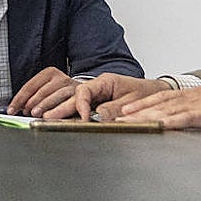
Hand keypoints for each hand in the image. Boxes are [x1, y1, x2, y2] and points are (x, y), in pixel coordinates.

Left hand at [6, 67, 80, 116]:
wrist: (86, 93)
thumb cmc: (60, 93)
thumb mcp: (46, 89)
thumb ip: (33, 97)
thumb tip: (17, 108)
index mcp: (49, 73)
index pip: (30, 86)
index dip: (19, 99)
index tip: (12, 109)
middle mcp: (60, 78)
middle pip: (42, 91)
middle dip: (32, 103)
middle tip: (25, 112)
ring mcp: (71, 87)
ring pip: (56, 96)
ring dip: (44, 106)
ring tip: (36, 113)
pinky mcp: (80, 96)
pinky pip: (69, 103)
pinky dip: (59, 111)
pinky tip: (51, 116)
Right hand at [42, 74, 165, 119]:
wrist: (156, 94)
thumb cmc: (147, 95)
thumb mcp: (132, 103)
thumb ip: (114, 109)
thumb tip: (97, 117)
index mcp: (106, 82)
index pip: (85, 91)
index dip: (81, 105)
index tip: (83, 119)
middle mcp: (98, 87)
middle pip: (74, 96)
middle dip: (60, 107)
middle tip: (46, 118)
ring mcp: (96, 95)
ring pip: (73, 101)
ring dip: (58, 108)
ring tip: (43, 116)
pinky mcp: (97, 104)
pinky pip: (79, 107)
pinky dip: (67, 112)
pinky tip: (55, 117)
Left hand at [113, 76, 200, 129]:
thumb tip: (190, 122)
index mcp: (196, 95)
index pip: (161, 98)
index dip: (140, 105)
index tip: (122, 111)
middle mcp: (195, 96)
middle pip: (157, 103)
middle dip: (134, 112)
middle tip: (113, 119)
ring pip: (167, 109)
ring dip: (145, 116)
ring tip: (126, 123)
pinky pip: (189, 118)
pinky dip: (172, 122)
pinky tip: (159, 126)